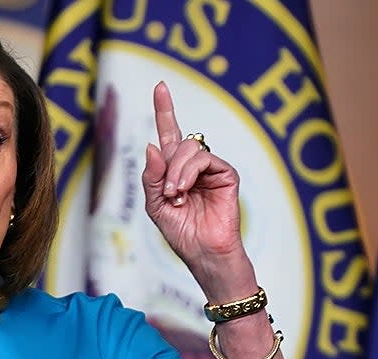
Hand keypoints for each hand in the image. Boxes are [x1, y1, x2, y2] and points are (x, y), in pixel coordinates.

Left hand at [142, 81, 243, 270]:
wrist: (203, 253)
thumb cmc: (181, 233)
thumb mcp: (155, 205)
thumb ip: (151, 176)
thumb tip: (152, 146)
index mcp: (175, 170)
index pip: (169, 134)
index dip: (164, 110)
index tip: (160, 86)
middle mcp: (193, 166)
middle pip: (176, 143)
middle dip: (167, 167)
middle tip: (168, 194)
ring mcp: (211, 168)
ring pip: (189, 149)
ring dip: (176, 172)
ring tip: (176, 196)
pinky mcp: (226, 174)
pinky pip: (204, 159)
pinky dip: (189, 173)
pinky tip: (185, 192)